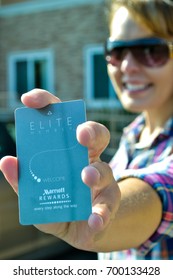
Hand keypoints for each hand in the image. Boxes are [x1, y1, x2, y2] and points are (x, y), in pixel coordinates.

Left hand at [0, 89, 120, 250]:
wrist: (79, 231)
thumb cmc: (57, 205)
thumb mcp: (35, 194)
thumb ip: (21, 180)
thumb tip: (6, 160)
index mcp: (69, 152)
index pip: (62, 121)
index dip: (47, 104)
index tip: (28, 101)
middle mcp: (88, 160)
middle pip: (96, 135)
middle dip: (90, 130)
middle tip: (80, 135)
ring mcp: (102, 181)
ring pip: (104, 169)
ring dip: (95, 172)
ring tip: (86, 178)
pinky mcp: (108, 204)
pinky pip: (108, 206)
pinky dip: (101, 213)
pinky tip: (94, 220)